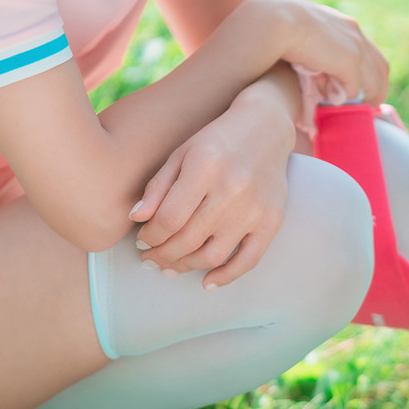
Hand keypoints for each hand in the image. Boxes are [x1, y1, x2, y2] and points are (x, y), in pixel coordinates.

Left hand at [127, 88, 295, 288]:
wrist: (264, 127)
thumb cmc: (216, 141)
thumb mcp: (181, 154)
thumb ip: (158, 186)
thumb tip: (136, 219)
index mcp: (205, 167)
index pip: (169, 219)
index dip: (150, 236)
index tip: (142, 240)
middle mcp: (232, 189)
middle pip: (187, 240)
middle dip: (162, 255)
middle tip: (149, 259)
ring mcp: (254, 208)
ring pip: (212, 255)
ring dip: (185, 267)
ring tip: (169, 267)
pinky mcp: (272, 220)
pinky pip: (248, 260)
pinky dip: (226, 277)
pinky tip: (206, 282)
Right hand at [263, 0, 388, 106]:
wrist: (271, 21)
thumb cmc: (275, 31)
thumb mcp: (301, 45)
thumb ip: (317, 64)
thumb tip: (326, 89)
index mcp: (339, 23)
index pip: (366, 50)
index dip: (368, 73)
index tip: (362, 89)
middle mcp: (352, 30)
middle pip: (380, 65)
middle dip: (378, 89)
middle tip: (371, 106)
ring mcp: (353, 44)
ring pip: (374, 79)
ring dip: (367, 97)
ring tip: (359, 111)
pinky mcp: (349, 59)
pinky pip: (355, 87)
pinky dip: (348, 97)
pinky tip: (335, 102)